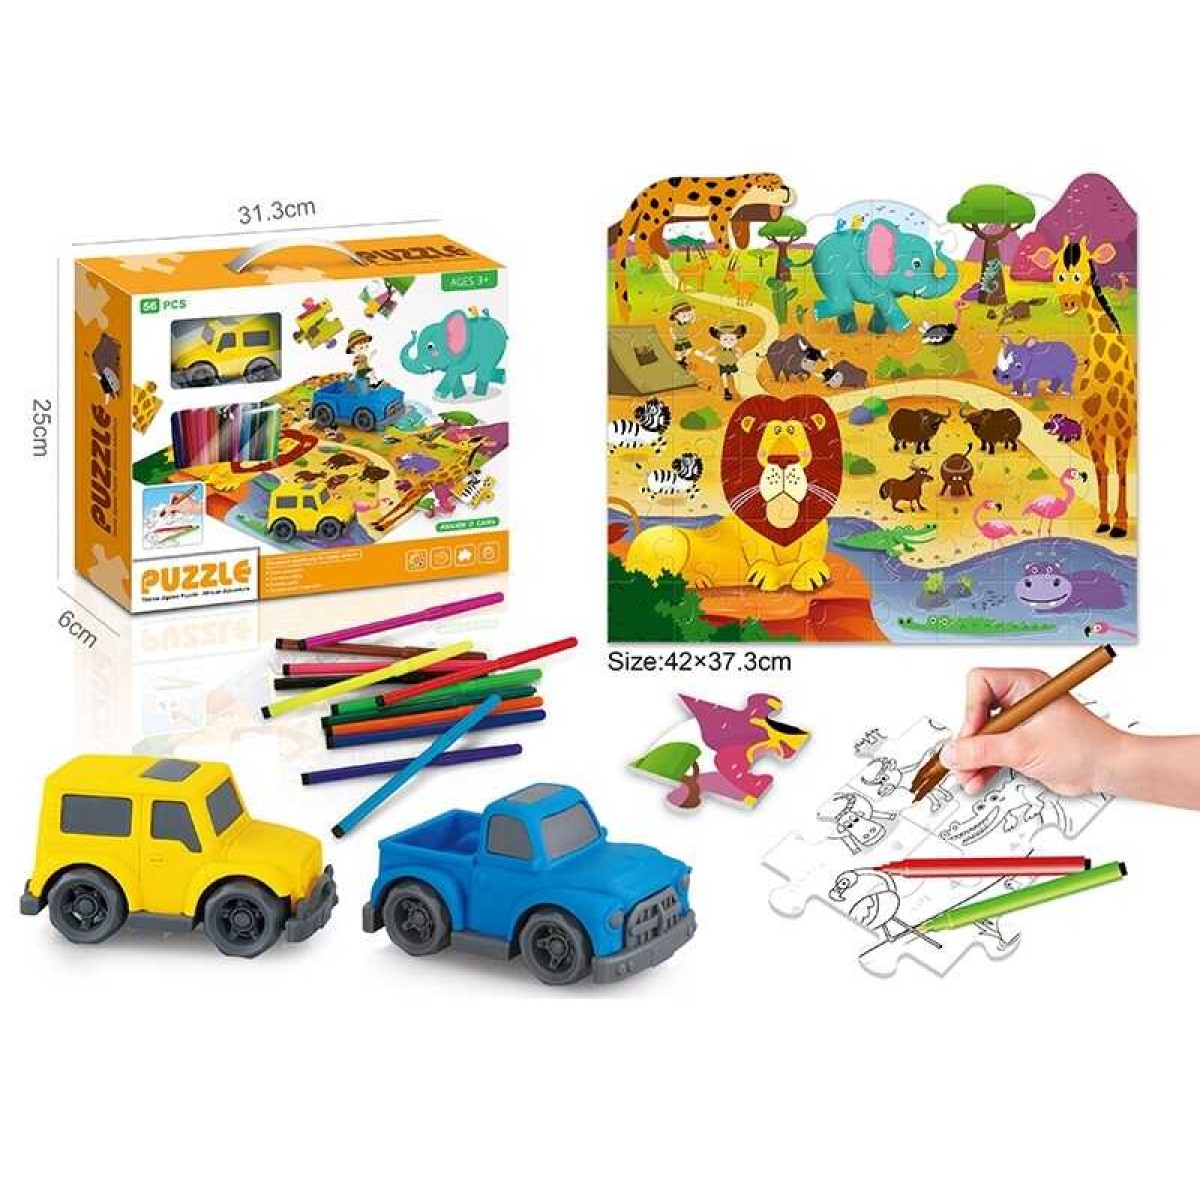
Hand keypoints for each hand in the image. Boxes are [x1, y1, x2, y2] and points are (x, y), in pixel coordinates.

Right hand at [939, 667, 1126, 796]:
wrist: (1109, 770)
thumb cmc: (1086, 748)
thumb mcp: (1026, 748)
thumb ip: (984, 751)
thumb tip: (953, 752)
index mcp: (1024, 684)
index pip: (980, 683)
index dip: (971, 708)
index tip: (973, 734)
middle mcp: (1019, 698)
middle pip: (975, 711)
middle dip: (969, 740)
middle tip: (964, 760)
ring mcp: (1019, 721)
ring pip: (981, 734)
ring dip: (972, 757)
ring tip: (968, 776)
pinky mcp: (1019, 741)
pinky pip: (991, 750)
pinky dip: (983, 765)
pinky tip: (977, 778)